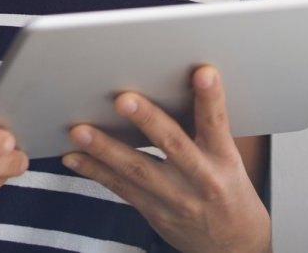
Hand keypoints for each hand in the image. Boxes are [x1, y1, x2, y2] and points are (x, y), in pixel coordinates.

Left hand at [62, 66, 271, 252]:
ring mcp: (175, 198)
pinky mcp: (154, 211)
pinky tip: (73, 157)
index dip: (211, 98)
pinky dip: (94, 171)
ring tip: (80, 131)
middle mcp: (200, 178)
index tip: (203, 73)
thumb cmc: (228, 189)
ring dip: (105, 149)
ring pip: (137, 171)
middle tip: (122, 99)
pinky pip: (120, 188)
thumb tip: (171, 86)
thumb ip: (204, 128)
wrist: (234, 244)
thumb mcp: (229, 158)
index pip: (217, 123)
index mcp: (223, 158)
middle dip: (147, 121)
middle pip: (173, 145)